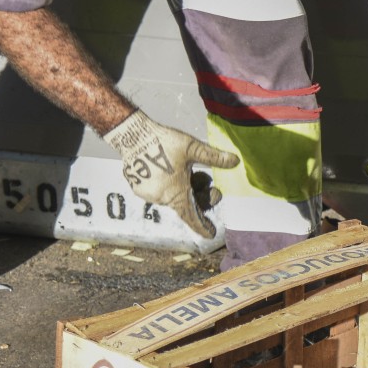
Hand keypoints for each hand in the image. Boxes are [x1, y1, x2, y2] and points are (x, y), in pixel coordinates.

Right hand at [102, 111, 237, 238]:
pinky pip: (159, 191)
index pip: (191, 215)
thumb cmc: (163, 140)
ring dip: (184, 188)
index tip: (211, 234)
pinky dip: (170, 185)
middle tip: (208, 180)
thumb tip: (235, 161)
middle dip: (199, 194)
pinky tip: (171, 170)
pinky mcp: (138, 186)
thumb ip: (214, 157)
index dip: (202, 226)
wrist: (131, 133)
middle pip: (185, 203)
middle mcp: (160, 197)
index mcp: (175, 192)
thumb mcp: (192, 148)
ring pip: (172, 196)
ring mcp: (147, 193)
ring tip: (190, 171)